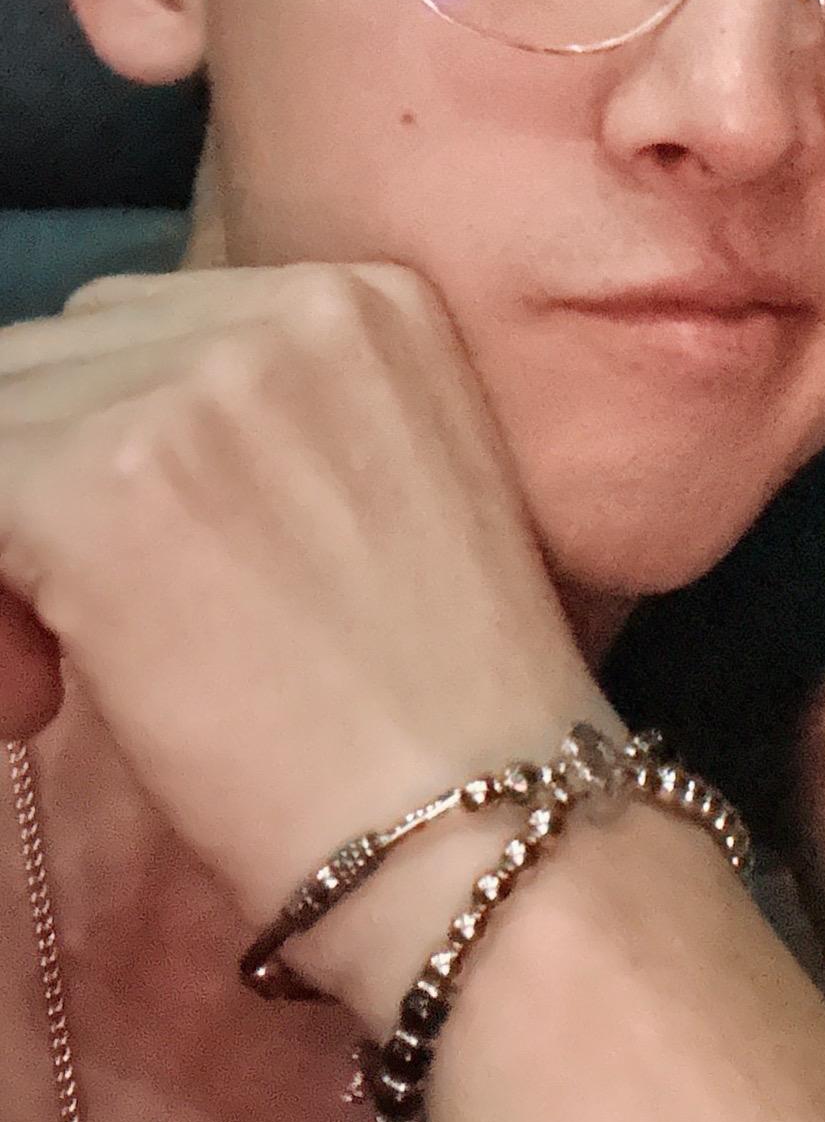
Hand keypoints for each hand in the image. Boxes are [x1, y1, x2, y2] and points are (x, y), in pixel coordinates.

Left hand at [0, 264, 610, 1003]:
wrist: (481, 822)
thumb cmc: (445, 711)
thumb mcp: (388, 494)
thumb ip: (261, 433)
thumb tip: (89, 461)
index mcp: (372, 298)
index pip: (147, 331)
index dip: (109, 452)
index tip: (136, 577)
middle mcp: (288, 304)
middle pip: (57, 363)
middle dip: (41, 492)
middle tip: (75, 649)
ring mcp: (194, 383)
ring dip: (7, 544)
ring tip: (56, 679)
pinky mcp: (98, 479)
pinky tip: (37, 698)